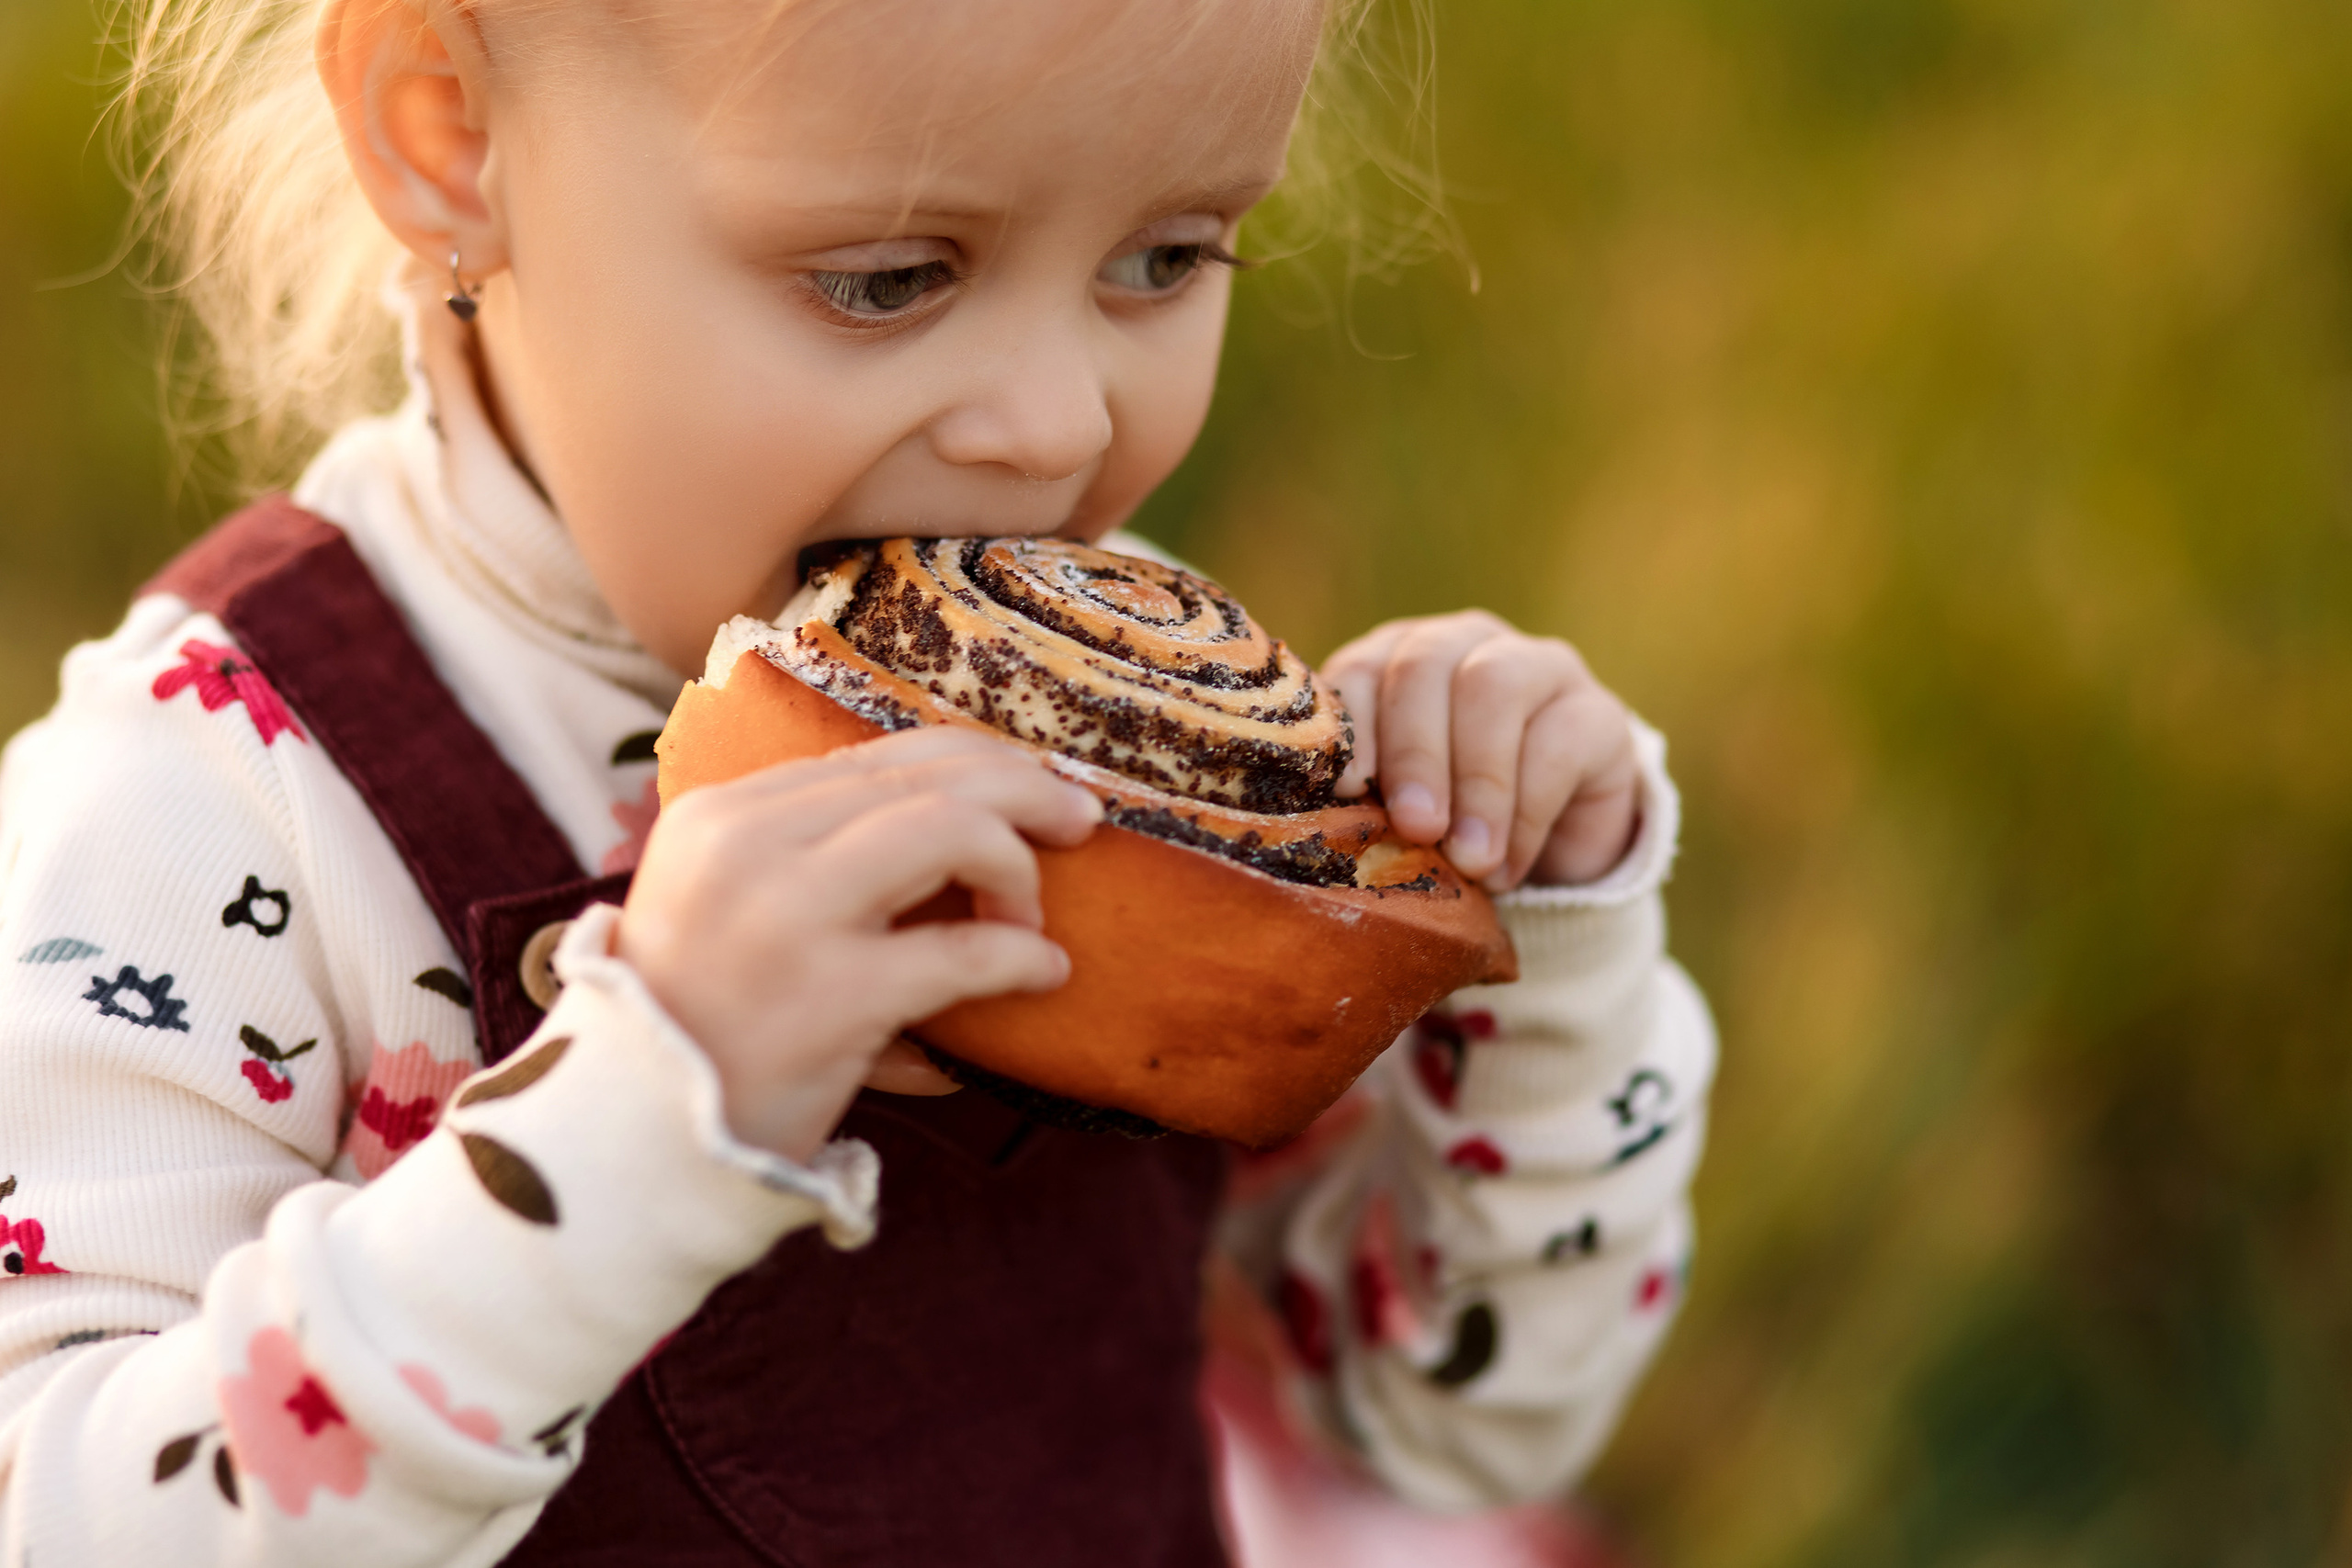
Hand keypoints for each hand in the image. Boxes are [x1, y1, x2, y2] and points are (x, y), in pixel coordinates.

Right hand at [617, 727, 1101, 1160]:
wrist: (627, 1146)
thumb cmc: (696, 1034)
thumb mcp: (724, 911)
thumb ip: (812, 861)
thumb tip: (959, 829)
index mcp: (724, 815)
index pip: (876, 755)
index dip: (974, 763)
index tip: (1030, 789)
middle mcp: (748, 845)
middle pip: (927, 775)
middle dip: (1024, 788)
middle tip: (1080, 820)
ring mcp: (786, 918)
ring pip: (952, 829)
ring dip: (1017, 866)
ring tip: (1031, 918)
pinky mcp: (829, 998)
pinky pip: (964, 952)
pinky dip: (1021, 957)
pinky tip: (1042, 974)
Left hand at [1322, 610, 1638, 891]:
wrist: (1551, 850)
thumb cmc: (1449, 823)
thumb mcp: (1400, 808)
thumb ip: (1370, 797)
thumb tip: (1337, 825)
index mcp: (1399, 658)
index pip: (1365, 666)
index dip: (1354, 724)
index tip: (1350, 791)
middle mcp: (1465, 643)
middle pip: (1427, 666)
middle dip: (1415, 752)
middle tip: (1417, 828)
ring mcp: (1538, 666)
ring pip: (1495, 686)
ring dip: (1477, 780)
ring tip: (1469, 858)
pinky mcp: (1599, 711)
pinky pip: (1560, 742)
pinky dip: (1527, 814)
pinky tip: (1508, 868)